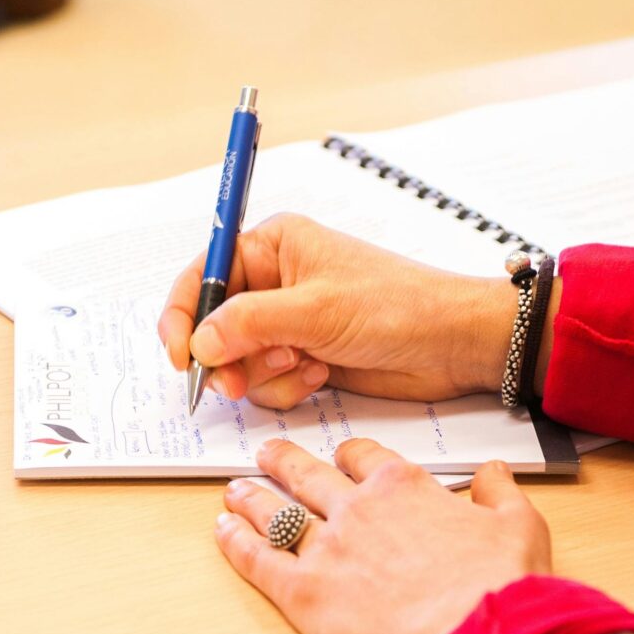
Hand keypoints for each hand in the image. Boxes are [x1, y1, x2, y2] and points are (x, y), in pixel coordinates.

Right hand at [158, 214, 514, 407]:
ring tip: (303, 365)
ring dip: (263, 375)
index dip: (183, 316)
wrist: (451, 345)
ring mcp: (288, 323)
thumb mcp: (315, 310)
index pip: (203, 275)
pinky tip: (320, 375)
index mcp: (272, 247)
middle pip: (213, 326)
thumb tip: (199, 341)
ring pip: (238, 361)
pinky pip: (266, 382)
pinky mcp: (303, 357)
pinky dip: (285, 387)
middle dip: (226, 358)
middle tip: (237, 383)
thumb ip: (249, 323)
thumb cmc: (396, 307)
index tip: (182, 355)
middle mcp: (274, 282)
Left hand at [215, 438, 552, 633]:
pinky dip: (235, 542)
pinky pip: (257, 559)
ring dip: (250, 498)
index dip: (349, 457)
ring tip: (234, 491)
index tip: (341, 457)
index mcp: (405, 488)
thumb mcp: (520, 526)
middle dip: (284, 462)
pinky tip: (222, 531)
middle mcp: (358, 509)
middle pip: (308, 475)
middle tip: (267, 454)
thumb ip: (500, 493)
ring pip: (275, 512)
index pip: (365, 458)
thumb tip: (494, 471)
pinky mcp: (303, 593)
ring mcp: (326, 549)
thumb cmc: (502, 589)